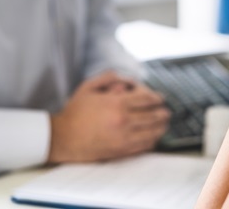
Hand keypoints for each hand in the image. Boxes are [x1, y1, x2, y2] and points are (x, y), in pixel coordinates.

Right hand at [48, 72, 169, 162]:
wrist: (62, 138)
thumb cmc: (75, 112)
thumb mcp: (88, 87)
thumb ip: (109, 78)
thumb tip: (128, 80)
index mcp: (117, 103)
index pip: (146, 99)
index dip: (157, 98)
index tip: (160, 99)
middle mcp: (123, 120)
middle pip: (153, 116)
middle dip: (163, 113)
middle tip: (166, 112)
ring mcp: (123, 137)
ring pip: (152, 132)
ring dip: (161, 127)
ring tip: (164, 124)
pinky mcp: (121, 151)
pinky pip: (144, 146)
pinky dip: (152, 141)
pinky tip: (152, 137)